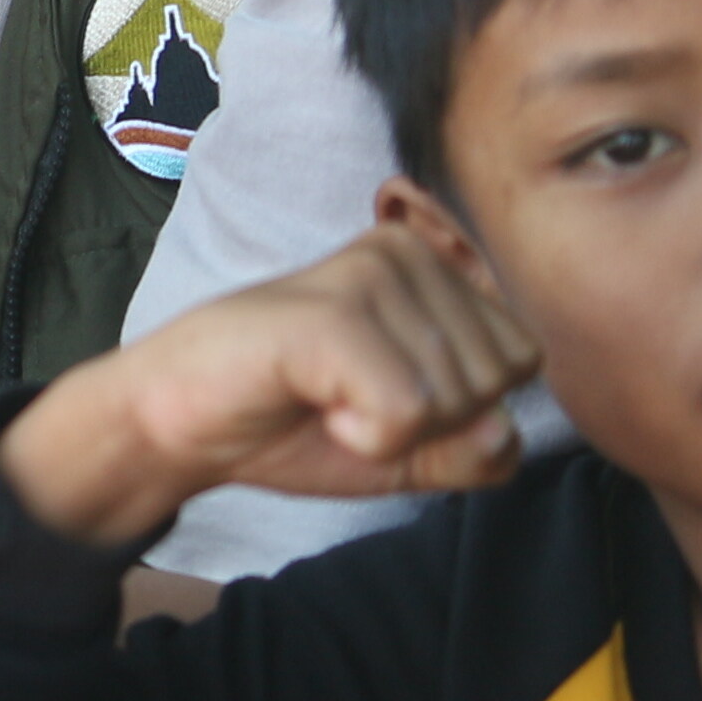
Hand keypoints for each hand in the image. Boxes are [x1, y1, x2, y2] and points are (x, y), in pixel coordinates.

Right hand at [0, 225, 539, 547]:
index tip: (383, 396)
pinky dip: (365, 439)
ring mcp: (370, 275)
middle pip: (499, 380)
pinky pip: (408, 414)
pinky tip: (312, 402)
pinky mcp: (334, 314)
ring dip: (390, 431)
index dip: (461, 411)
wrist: (179, 420)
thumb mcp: (408, 448)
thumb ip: (475, 448)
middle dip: (432, 423)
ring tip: (326, 397)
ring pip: (458, 399)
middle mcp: (408, 252)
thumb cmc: (292, 421)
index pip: (522, 361)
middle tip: (349, 401)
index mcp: (432, 265)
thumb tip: (499, 428)